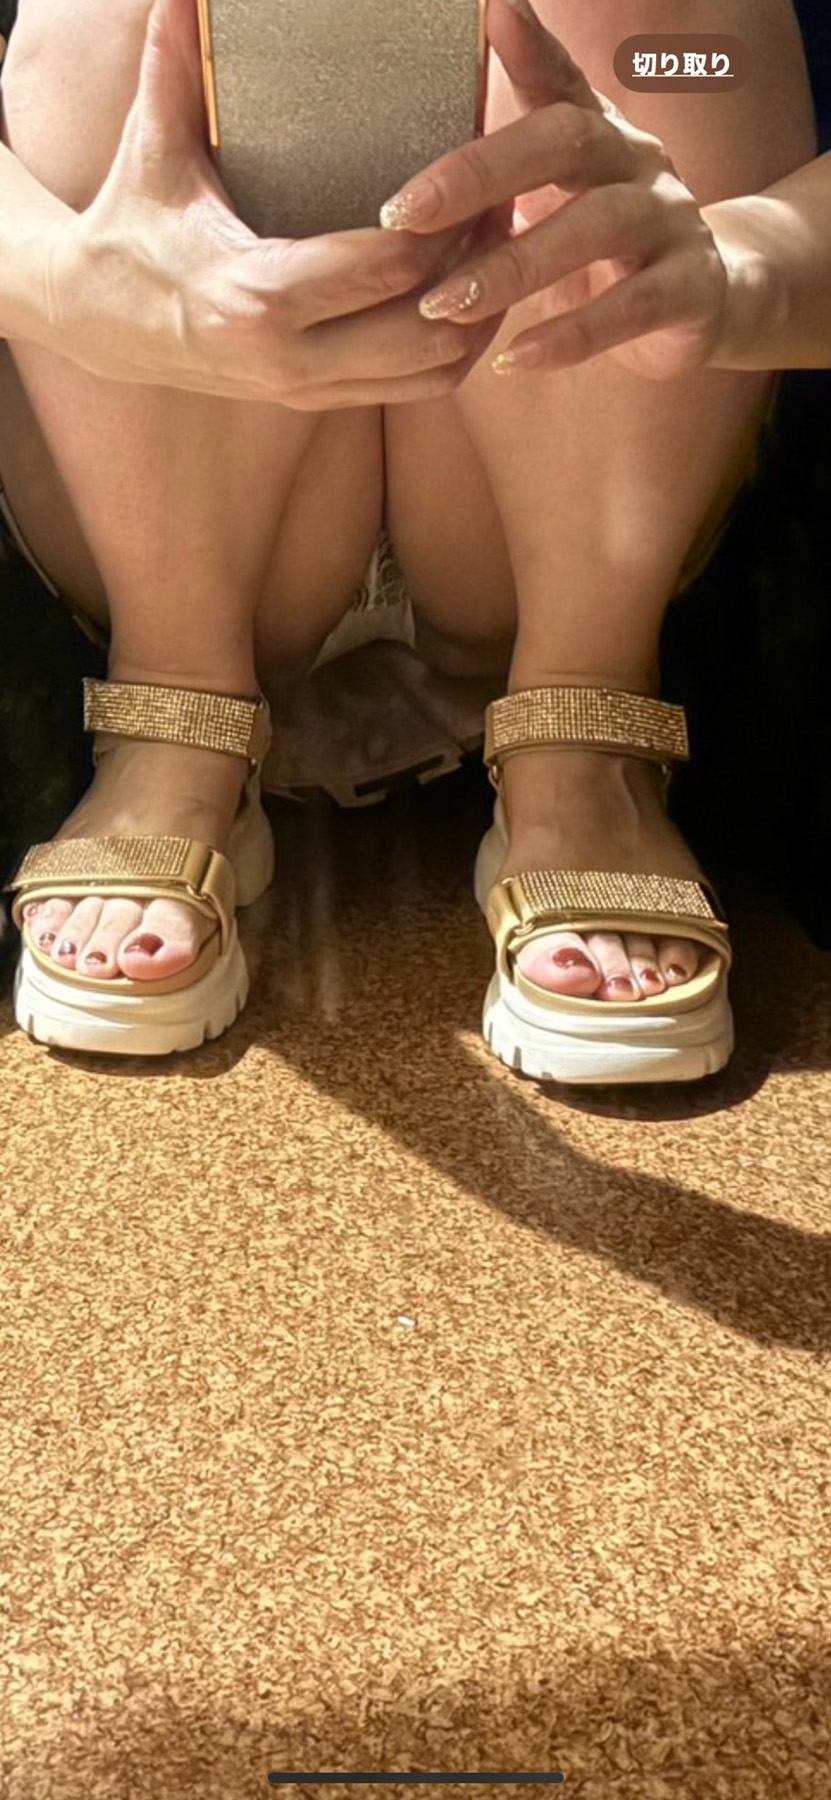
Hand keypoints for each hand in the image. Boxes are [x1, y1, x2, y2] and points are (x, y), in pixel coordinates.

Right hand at [35, 0, 499, 406]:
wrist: (99, 322)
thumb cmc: (131, 226)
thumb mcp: (153, 150)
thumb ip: (173, 66)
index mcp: (255, 294)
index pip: (386, 267)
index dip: (443, 222)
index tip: (474, 168)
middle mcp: (288, 358)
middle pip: (425, 327)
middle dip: (475, 269)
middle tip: (504, 206)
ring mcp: (307, 390)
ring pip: (433, 371)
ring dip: (478, 315)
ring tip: (496, 248)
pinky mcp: (318, 403)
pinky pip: (417, 390)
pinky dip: (458, 349)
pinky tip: (471, 294)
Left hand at [382, 0, 736, 381]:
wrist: (710, 298)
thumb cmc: (607, 244)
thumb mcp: (562, 192)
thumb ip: (507, 162)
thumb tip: (420, 150)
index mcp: (599, 131)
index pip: (557, 79)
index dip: (526, 46)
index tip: (489, 10)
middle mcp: (638, 160)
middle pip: (566, 141)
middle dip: (479, 175)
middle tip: (404, 214)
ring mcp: (670, 221)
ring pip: (593, 228)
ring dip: (512, 268)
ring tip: (443, 305)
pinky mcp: (689, 288)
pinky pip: (627, 310)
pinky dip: (568, 337)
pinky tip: (513, 359)